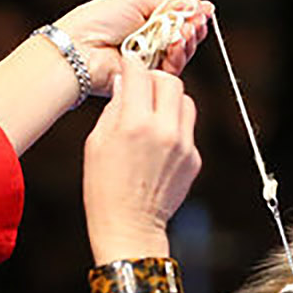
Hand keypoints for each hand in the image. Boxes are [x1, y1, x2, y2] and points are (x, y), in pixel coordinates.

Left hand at [56, 0, 212, 93]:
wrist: (81, 49)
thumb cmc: (97, 21)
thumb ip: (166, 1)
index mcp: (142, 18)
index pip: (176, 17)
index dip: (191, 13)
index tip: (204, 9)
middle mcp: (147, 40)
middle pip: (183, 35)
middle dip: (194, 26)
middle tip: (198, 20)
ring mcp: (149, 60)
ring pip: (181, 52)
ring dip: (188, 40)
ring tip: (187, 31)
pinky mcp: (148, 78)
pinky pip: (172, 69)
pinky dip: (179, 55)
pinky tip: (178, 43)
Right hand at [83, 55, 201, 265]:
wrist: (130, 226)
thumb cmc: (105, 187)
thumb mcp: (97, 142)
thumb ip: (115, 108)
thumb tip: (127, 83)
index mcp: (135, 123)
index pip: (141, 73)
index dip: (133, 65)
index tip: (129, 67)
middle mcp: (165, 130)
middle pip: (172, 81)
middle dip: (156, 80)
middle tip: (143, 89)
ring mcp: (184, 145)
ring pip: (186, 102)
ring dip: (170, 101)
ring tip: (152, 115)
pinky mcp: (194, 158)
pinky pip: (188, 128)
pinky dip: (175, 127)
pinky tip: (158, 143)